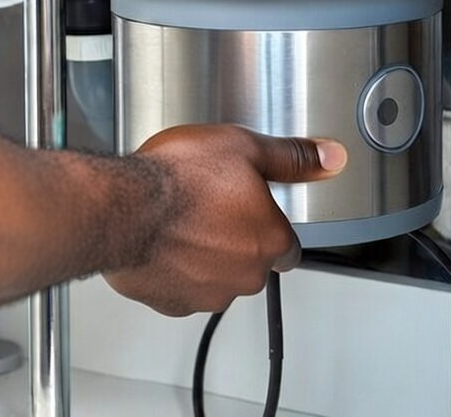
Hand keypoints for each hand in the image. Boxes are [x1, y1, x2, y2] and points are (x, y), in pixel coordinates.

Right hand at [103, 124, 347, 316]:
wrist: (122, 207)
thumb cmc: (179, 179)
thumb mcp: (245, 148)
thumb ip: (291, 158)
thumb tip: (328, 158)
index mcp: (269, 240)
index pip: (289, 248)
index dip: (271, 226)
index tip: (255, 211)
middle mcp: (243, 276)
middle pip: (252, 263)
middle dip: (237, 240)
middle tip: (214, 206)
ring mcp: (206, 294)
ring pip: (217, 278)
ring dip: (207, 256)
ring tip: (185, 220)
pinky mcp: (170, 302)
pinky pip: (182, 289)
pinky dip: (176, 269)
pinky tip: (164, 241)